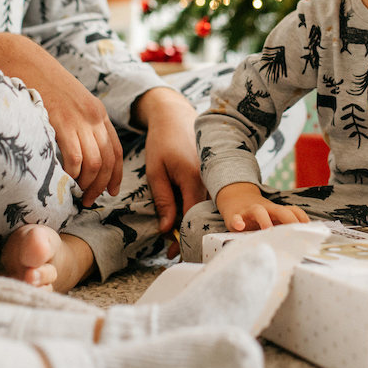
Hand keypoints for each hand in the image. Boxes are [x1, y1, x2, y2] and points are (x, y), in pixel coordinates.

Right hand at [0, 32, 122, 205]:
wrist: (22, 58)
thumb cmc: (38, 81)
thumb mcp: (67, 101)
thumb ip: (75, 123)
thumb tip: (74, 151)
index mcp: (97, 112)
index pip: (116, 150)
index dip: (116, 175)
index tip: (111, 192)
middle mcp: (93, 116)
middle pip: (108, 161)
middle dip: (101, 186)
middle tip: (88, 201)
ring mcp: (79, 119)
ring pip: (95, 163)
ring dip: (87, 184)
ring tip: (76, 196)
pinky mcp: (61, 122)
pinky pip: (75, 157)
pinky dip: (72, 174)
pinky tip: (62, 179)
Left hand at [134, 88, 207, 255]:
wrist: (175, 115)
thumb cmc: (162, 140)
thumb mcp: (155, 171)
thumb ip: (163, 200)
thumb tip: (167, 229)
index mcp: (194, 178)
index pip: (192, 216)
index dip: (182, 236)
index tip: (171, 252)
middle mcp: (208, 179)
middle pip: (201, 216)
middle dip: (187, 234)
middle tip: (171, 250)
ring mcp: (212, 177)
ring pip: (204, 208)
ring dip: (190, 222)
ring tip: (174, 236)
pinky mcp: (211, 175)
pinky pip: (205, 197)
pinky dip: (194, 208)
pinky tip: (182, 215)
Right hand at [215, 182, 308, 231]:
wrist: (236, 199)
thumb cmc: (258, 216)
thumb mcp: (273, 219)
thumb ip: (284, 227)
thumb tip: (302, 241)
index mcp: (277, 211)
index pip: (293, 211)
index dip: (302, 218)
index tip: (309, 229)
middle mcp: (266, 210)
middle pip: (280, 210)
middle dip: (288, 219)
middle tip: (294, 231)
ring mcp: (250, 212)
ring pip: (258, 210)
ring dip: (264, 219)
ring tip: (267, 229)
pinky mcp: (236, 216)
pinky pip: (236, 218)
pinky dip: (238, 221)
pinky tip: (240, 226)